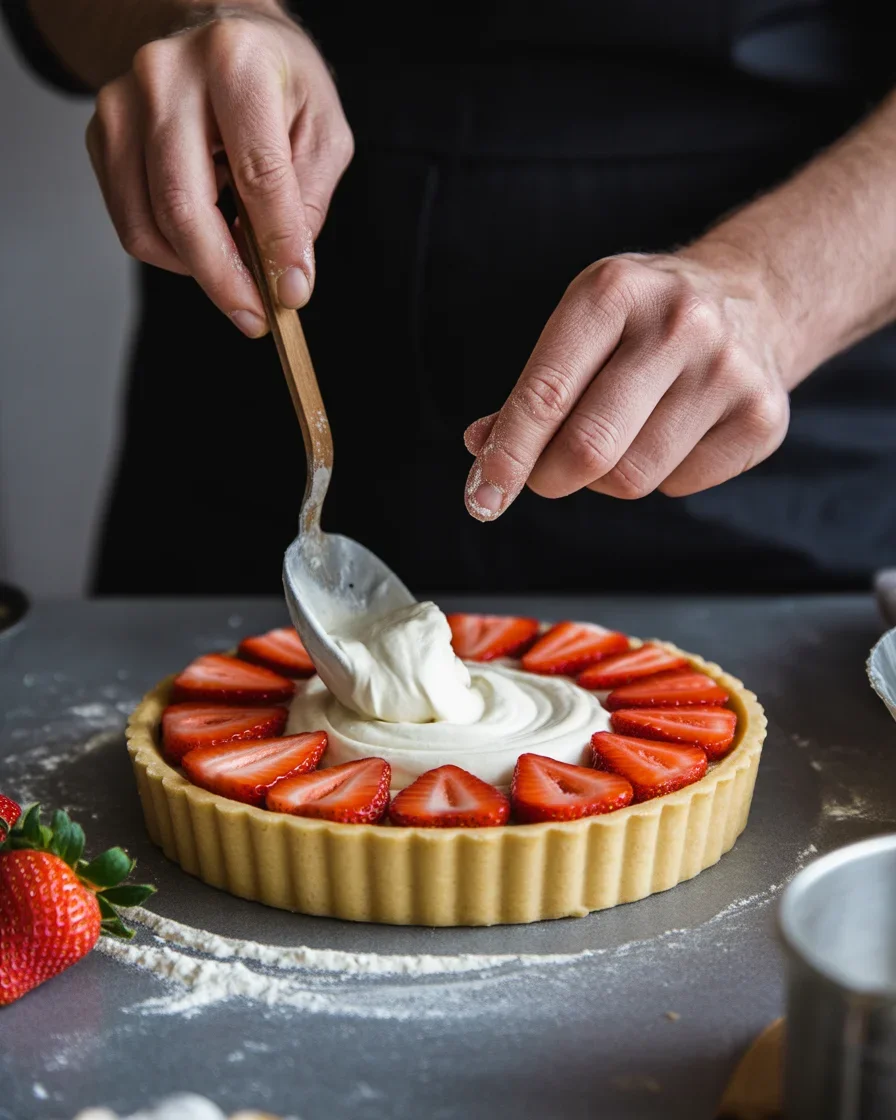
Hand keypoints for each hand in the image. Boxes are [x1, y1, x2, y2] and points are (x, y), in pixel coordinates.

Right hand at [85, 7, 352, 336]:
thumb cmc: (275, 80)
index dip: (277, 244)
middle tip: (254, 317)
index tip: (292, 294)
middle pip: (184, 206)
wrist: (213, 29)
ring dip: (197, 269)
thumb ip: (308, 200)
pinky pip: (131, 221)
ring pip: (148, 224)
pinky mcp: (101, 134)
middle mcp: (167, 75)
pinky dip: (171, 250)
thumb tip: (287, 275)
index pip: (257, 174)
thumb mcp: (321, 128)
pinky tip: (205, 237)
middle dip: (224, 277)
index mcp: (235, 61)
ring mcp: (123, 103)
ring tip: (237, 273)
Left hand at [463, 249, 791, 519]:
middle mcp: (677, 324)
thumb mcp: (581, 327)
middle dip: (549, 477)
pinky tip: (671, 435)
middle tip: (545, 476)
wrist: (753, 300)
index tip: (482, 497)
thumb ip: (530, 390)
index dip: (508, 455)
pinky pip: (680, 486)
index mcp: (613, 292)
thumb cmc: (640, 323)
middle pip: (589, 448)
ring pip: (632, 478)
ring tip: (620, 438)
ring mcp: (727, 371)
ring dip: (606, 478)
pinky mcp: (762, 417)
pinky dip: (660, 478)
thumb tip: (483, 448)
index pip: (546, 394)